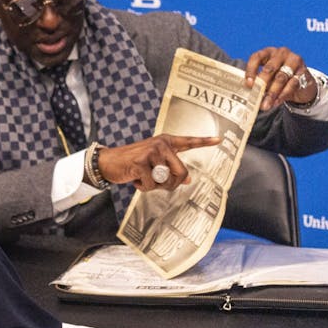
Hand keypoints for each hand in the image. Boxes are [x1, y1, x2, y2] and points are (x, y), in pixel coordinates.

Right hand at [96, 134, 221, 191]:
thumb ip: (170, 169)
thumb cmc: (132, 164)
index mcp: (165, 142)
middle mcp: (161, 144)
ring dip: (155, 186)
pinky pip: (152, 185)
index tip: (219, 139)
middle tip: (157, 183)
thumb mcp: (153, 165)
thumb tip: (187, 179)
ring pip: (166, 180)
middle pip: (181, 172)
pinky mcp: (141, 162)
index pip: (188, 142)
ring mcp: (151, 152)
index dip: (204, 141)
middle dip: (170, 183)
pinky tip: (135, 178)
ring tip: (143, 177)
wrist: (108, 163)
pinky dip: (143, 187)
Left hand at [244, 47, 317, 110]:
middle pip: (269, 68)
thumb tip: (249, 93)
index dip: (251, 70)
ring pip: (281, 78)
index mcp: (268, 52)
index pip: (257, 57)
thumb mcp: (267, 77)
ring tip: (265, 104)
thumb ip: (259, 82)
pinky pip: (292, 84)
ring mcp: (294, 61)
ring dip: (272, 93)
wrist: (301, 82)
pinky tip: (276, 102)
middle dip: (262, 85)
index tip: (248, 84)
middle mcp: (281, 53)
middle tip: (256, 98)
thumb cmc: (278, 78)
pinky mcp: (303, 71)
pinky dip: (283, 94)